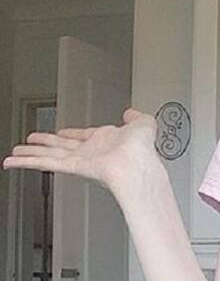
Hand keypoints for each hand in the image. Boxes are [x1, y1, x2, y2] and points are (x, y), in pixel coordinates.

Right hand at [1, 108, 161, 193]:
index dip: (71, 133)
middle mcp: (92, 152)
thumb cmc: (143, 149)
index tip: (60, 132)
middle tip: (30, 141)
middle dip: (45, 143)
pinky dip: (27, 163)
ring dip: (30, 154)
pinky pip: (46, 164)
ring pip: (49, 155)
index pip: (83, 136)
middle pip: (62, 146)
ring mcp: (81, 160)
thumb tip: (131, 112)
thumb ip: (136, 117)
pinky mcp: (73, 167)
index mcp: (107, 140)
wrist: (138, 165)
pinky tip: (14, 162)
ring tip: (14, 153)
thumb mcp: (144, 123)